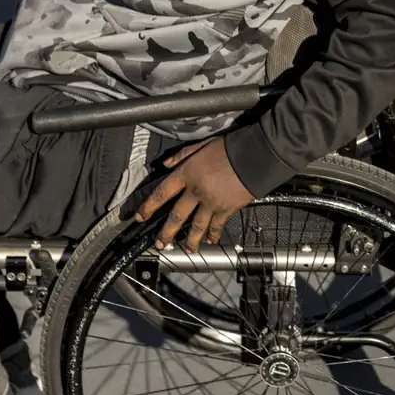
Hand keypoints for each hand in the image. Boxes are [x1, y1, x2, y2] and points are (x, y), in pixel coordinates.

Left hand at [139, 137, 252, 252]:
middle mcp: (196, 191)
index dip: (149, 206)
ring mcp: (212, 203)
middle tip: (160, 243)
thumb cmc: (229, 148)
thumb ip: (182, 155)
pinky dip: (213, 234)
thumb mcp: (201, 145)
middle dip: (166, 232)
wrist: (254, 156)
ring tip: (187, 249)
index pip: (162, 193)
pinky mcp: (227, 209)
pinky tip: (210, 241)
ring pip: (196, 226)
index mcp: (187, 174)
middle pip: (176, 216)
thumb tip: (167, 164)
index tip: (140, 217)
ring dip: (190, 240)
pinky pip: (217, 226)